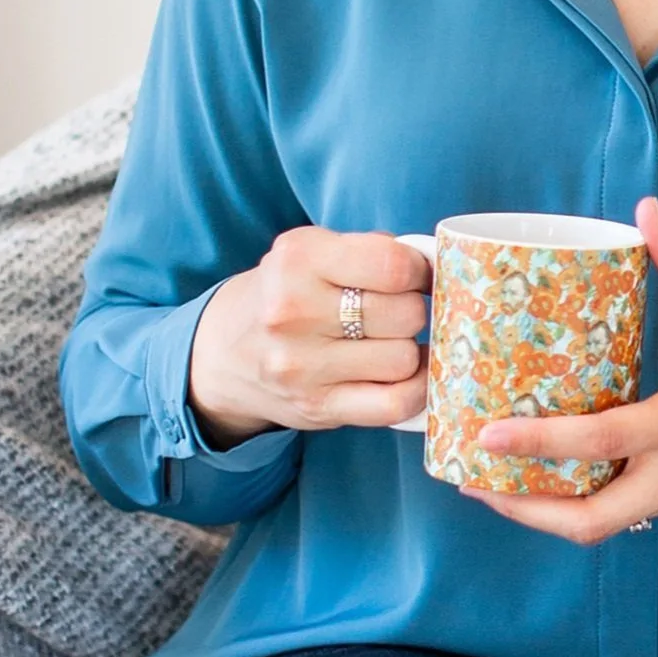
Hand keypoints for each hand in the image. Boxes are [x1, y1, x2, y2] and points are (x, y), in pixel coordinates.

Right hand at [187, 227, 431, 446]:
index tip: (416, 276)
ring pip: (403, 359)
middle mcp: (294, 311)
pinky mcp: (317, 407)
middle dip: (413, 310)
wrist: (222, 354)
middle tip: (397, 310)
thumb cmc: (285, 293)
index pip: (393, 265)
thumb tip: (435, 266)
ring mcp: (303, 366)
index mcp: (298, 259)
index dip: (419, 271)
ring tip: (390, 341)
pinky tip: (407, 374)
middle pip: (404, 314)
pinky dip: (415, 390)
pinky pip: (395, 404)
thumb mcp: (311, 251)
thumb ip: (371, 250)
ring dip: (409, 350)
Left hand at [468, 197, 657, 543]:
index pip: (599, 443)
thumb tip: (646, 212)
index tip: (486, 435)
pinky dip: (592, 498)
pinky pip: (635, 509)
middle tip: (474, 478)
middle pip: (590, 523)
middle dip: (524, 509)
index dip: (536, 443)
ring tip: (503, 476)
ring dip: (553, 509)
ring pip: (609, 524)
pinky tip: (567, 468)